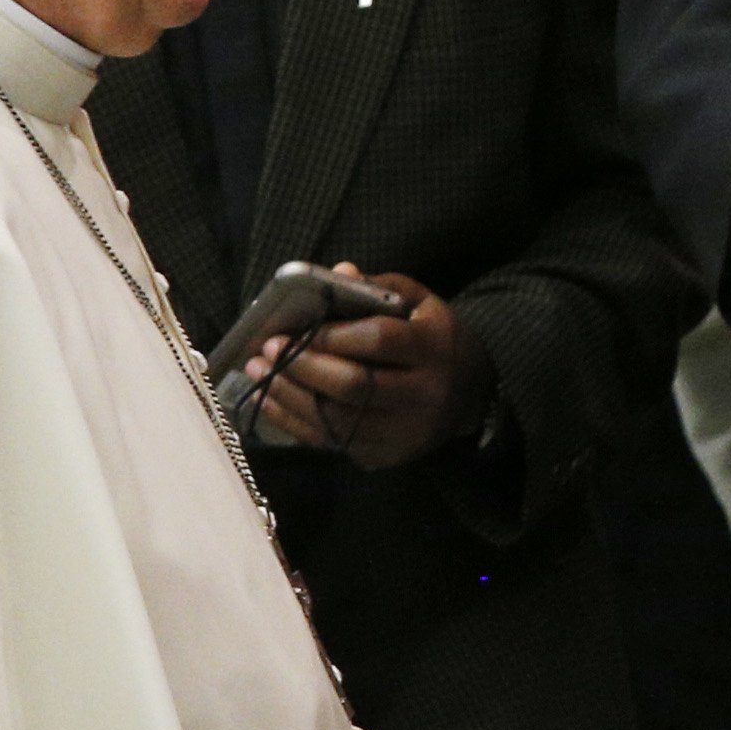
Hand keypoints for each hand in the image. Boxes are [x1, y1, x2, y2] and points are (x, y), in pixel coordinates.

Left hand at [246, 270, 493, 470]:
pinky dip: (294, 422)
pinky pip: (331, 442)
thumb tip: (338, 273)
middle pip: (354, 385)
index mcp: (434, 349)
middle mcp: (424, 395)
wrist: (472, 395)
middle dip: (304, 366)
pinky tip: (270, 400)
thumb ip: (381, 287)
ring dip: (289, 395)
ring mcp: (405, 432)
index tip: (297, 328)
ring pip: (337, 420)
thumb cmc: (435, 339)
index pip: (380, 342)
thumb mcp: (421, 303)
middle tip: (269, 348)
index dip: (334, 335)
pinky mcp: (386, 456)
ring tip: (258, 371)